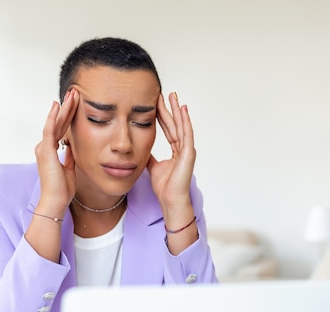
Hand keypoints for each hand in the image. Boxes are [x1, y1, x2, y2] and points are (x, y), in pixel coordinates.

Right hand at [34, 89, 78, 215]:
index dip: (68, 116)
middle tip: (74, 92)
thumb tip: (72, 147)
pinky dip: (53, 117)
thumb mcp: (69, 168)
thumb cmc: (62, 189)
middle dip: (67, 107)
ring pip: (54, 122)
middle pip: (58, 122)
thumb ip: (69, 156)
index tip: (75, 104)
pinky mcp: (46, 150)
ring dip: (63, 108)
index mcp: (50, 151)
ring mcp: (44, 147)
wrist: (56, 200)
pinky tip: (58, 105)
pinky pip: (49, 129)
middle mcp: (44, 147)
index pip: (61, 128)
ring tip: (71, 94)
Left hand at [147, 92, 196, 209]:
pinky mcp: (189, 153)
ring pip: (181, 126)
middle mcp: (183, 148)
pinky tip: (183, 110)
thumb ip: (149, 156)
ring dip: (178, 110)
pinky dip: (185, 121)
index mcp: (176, 151)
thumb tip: (141, 148)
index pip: (168, 129)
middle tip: (166, 93)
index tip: (157, 103)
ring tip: (174, 96)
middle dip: (170, 109)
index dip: (162, 116)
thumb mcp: (152, 166)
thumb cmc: (164, 187)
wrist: (170, 200)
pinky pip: (187, 134)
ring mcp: (187, 150)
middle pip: (175, 124)